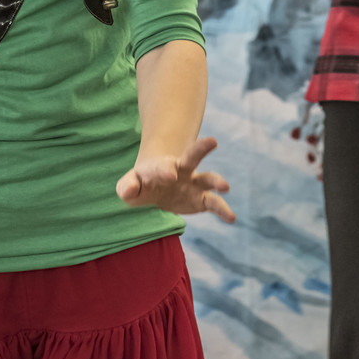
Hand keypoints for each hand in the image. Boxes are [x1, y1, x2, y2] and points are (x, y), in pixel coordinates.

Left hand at [116, 136, 235, 222]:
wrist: (157, 185)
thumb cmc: (141, 184)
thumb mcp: (130, 186)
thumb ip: (127, 187)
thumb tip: (129, 190)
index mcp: (162, 166)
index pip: (163, 166)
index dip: (165, 170)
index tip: (170, 175)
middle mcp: (182, 170)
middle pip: (192, 156)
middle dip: (201, 148)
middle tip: (212, 141)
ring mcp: (193, 184)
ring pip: (207, 178)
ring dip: (217, 180)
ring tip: (225, 187)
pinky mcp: (201, 199)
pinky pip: (214, 203)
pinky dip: (223, 210)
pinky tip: (232, 218)